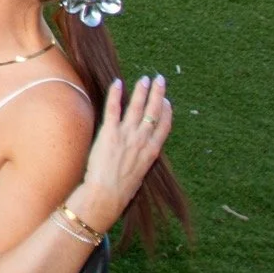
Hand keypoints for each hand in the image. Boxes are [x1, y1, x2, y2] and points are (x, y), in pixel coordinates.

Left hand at [74, 75, 171, 229]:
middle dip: (157, 94)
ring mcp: (126, 135)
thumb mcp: (140, 173)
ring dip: (141, 91)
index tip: (167, 101)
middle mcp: (142, 140)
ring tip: (145, 79)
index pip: (164, 126)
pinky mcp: (109, 133)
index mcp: (152, 151)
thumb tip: (141, 154)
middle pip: (153, 112)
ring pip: (136, 107)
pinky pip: (113, 109)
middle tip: (160, 80)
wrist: (107, 194)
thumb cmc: (121, 189)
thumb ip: (142, 159)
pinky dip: (116, 95)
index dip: (166, 111)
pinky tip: (118, 83)